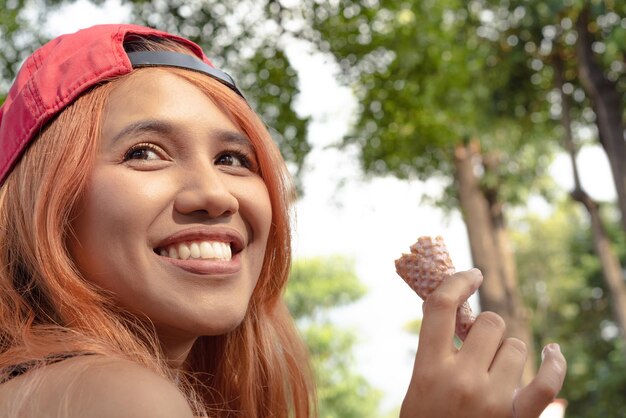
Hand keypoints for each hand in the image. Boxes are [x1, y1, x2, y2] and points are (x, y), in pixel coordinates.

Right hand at [400, 269, 566, 417]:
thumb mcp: (418, 385)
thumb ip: (435, 350)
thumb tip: (457, 306)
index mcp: (428, 368)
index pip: (440, 307)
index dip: (457, 281)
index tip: (471, 274)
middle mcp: (461, 380)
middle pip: (490, 323)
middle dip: (487, 329)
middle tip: (479, 346)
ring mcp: (491, 400)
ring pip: (517, 346)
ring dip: (509, 352)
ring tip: (495, 371)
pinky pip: (546, 382)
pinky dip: (555, 363)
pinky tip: (553, 352)